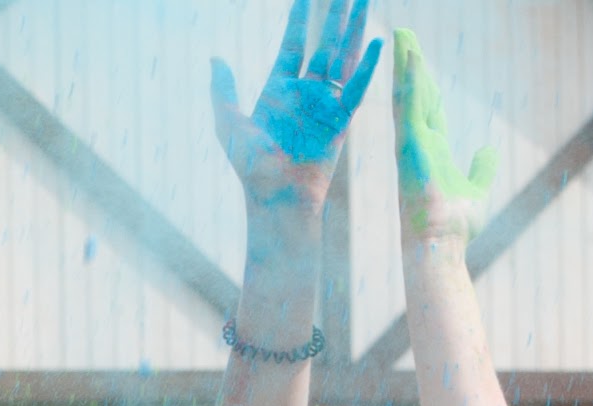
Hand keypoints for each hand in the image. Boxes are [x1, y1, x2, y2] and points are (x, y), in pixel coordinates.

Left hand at [213, 0, 382, 214]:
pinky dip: (368, 66)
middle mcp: (305, 93)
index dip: (300, 17)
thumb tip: (214, 58)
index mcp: (279, 89)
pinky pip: (357, 88)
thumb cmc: (251, 169)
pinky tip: (377, 43)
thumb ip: (223, 90)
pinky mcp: (341, 121)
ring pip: (344, 58)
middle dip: (336, 15)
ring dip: (355, 29)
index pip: (293, 43)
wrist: (278, 198)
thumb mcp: (228, 124)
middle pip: (325, 43)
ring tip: (365, 0)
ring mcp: (325, 105)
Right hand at [393, 27, 494, 245]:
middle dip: (411, 64)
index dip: (424, 82)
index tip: (418, 60)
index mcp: (431, 150)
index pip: (428, 107)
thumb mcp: (476, 189)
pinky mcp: (410, 146)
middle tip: (404, 36)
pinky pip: (410, 106)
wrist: (439, 247)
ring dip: (404, 63)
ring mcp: (411, 143)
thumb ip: (481, 168)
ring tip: (402, 35)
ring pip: (406, 94)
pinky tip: (411, 56)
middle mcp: (417, 143)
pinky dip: (410, 80)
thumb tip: (488, 149)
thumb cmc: (453, 227)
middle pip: (415, 93)